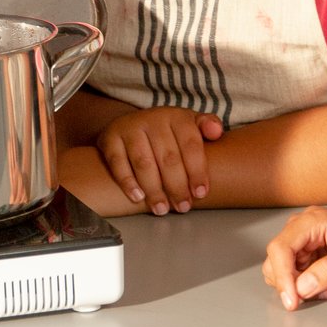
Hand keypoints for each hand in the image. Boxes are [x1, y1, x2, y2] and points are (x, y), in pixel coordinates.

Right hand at [96, 106, 224, 214]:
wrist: (132, 125)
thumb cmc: (169, 133)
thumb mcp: (189, 124)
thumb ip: (208, 126)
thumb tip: (217, 131)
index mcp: (176, 116)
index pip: (190, 145)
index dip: (197, 171)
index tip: (200, 194)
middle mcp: (152, 119)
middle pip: (167, 158)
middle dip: (177, 186)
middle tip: (182, 207)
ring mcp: (129, 128)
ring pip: (144, 163)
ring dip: (154, 189)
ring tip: (161, 209)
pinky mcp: (110, 139)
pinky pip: (117, 163)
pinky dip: (127, 182)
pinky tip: (138, 197)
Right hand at [262, 205, 326, 309]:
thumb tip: (302, 286)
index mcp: (312, 221)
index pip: (280, 248)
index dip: (282, 276)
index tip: (292, 300)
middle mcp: (302, 228)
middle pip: (276, 259)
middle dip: (293, 283)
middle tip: (320, 293)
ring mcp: (303, 240)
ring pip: (282, 269)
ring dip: (301, 286)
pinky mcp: (306, 253)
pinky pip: (294, 274)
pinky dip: (307, 285)